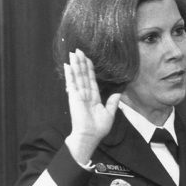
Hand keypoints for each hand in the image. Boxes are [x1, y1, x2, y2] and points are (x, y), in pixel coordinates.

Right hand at [64, 49, 120, 164]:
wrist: (90, 136)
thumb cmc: (99, 128)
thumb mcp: (109, 114)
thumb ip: (113, 103)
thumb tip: (118, 93)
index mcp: (94, 98)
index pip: (91, 80)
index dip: (89, 69)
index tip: (88, 59)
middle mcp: (85, 94)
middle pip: (83, 75)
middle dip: (81, 63)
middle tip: (78, 50)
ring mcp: (78, 94)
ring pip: (78, 76)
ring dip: (75, 64)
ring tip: (73, 53)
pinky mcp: (74, 97)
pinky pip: (72, 83)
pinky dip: (69, 74)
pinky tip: (67, 65)